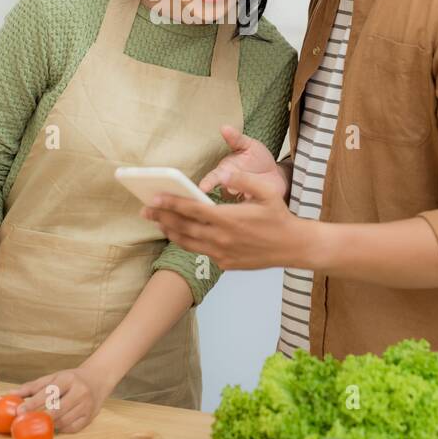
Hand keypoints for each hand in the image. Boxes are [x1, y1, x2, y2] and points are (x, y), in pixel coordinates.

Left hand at [14, 364, 109, 433]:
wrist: (97, 379)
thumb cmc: (71, 379)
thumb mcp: (53, 377)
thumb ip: (32, 387)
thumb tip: (11, 394)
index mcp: (68, 379)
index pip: (49, 392)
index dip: (33, 403)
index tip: (20, 410)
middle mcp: (80, 392)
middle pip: (57, 409)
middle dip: (40, 417)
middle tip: (26, 422)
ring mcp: (86, 406)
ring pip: (64, 421)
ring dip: (49, 424)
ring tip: (39, 423)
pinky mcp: (90, 417)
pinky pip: (72, 428)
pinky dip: (61, 429)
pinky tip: (54, 426)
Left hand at [143, 167, 312, 270]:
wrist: (293, 247)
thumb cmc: (279, 217)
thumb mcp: (267, 192)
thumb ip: (243, 180)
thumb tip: (222, 175)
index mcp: (229, 219)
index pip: (192, 210)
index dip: (170, 203)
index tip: (154, 198)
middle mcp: (222, 238)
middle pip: (184, 227)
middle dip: (161, 217)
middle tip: (144, 210)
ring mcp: (223, 253)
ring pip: (188, 243)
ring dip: (170, 232)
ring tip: (157, 223)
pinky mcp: (225, 263)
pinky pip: (201, 252)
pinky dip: (187, 243)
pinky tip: (179, 235)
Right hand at [199, 124, 290, 201]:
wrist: (276, 175)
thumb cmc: (258, 159)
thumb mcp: (250, 146)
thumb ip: (237, 139)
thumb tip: (225, 127)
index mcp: (225, 172)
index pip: (212, 178)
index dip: (207, 183)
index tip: (202, 188)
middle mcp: (229, 186)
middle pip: (219, 193)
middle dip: (222, 193)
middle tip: (229, 192)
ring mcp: (240, 197)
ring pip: (234, 204)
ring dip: (239, 200)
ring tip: (247, 196)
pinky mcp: (252, 207)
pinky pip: (248, 211)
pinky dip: (250, 209)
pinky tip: (255, 205)